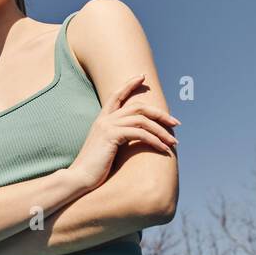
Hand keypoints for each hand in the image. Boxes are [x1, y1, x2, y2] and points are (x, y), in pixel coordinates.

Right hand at [68, 75, 179, 191]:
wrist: (79, 178)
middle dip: (159, 113)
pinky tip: (163, 149)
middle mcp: (104, 120)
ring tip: (174, 141)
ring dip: (161, 130)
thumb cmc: (94, 168)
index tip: (142, 76)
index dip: (129, 84)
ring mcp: (107, 126)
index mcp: (101, 120)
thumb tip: (136, 137)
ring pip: (142, 119)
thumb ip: (117, 138)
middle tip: (176, 122)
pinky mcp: (111, 136)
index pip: (116, 95)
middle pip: (137, 106)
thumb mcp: (106, 148)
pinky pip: (140, 133)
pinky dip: (155, 140)